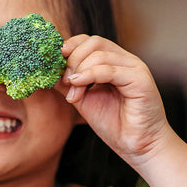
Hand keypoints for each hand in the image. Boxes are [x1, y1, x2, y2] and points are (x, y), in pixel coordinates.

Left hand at [57, 35, 170, 167]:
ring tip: (73, 94)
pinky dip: (89, 75)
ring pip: (99, 55)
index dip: (69, 47)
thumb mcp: (82, 99)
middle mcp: (125, 60)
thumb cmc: (113, 123)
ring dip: (78, 72)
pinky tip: (77, 86)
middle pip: (93, 43)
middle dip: (72, 59)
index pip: (88, 41)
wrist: (137, 145)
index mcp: (112, 62)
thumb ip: (66, 83)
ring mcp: (134, 67)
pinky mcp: (140, 79)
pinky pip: (110, 70)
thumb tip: (46, 71)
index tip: (54, 62)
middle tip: (64, 81)